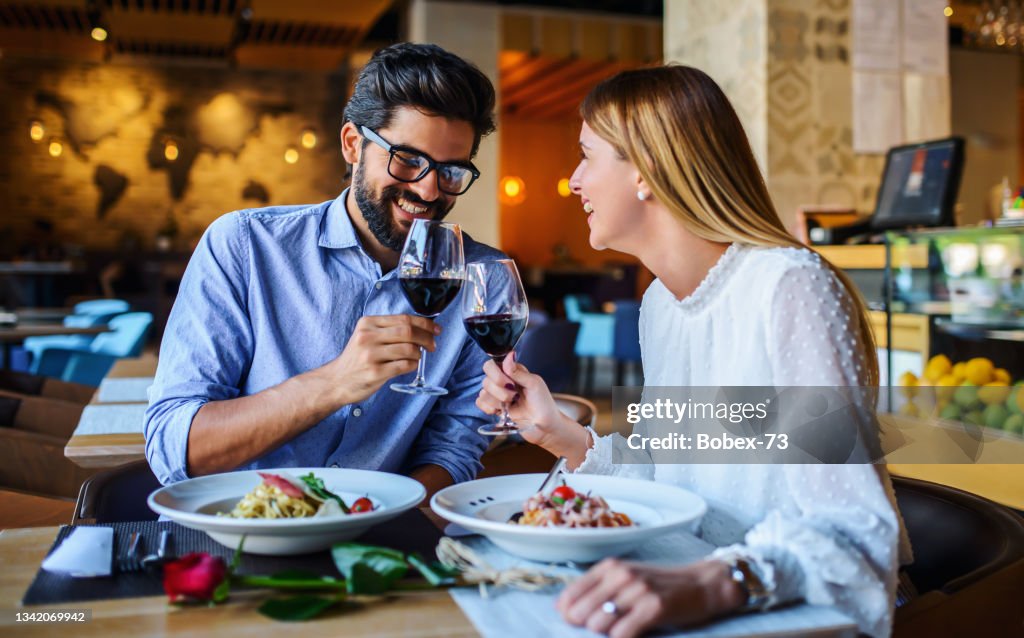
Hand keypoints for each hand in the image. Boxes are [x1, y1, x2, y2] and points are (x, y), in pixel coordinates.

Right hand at [329, 314, 438, 404]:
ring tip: (417, 357)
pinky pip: (404, 366)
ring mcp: (370, 355)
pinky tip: (410, 365)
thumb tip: (422, 327)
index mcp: (368, 323)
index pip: (403, 319)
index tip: (436, 329)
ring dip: (419, 353)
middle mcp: (368, 336)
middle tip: (432, 345)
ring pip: (408, 349)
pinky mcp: (375, 372)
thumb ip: (389, 330)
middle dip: (426, 338)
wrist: (336, 381)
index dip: (424, 324)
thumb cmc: (357, 358)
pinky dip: (413, 365)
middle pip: (408, 332)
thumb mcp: (367, 336)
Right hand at [475, 353, 589, 463]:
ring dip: (497, 401)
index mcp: (512, 372)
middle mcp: (503, 382)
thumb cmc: (544, 404)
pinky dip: (489, 408)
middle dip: (500, 391)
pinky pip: (480, 403)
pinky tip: (500, 411)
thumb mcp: (534, 384)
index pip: (491, 365)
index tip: (509, 383)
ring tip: (511, 405)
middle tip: (514, 396)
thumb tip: (509, 355)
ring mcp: (497, 395)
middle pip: (486, 380)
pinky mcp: (494, 408)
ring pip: (483, 393)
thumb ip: (518, 371)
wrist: (544, 426)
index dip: (496, 374)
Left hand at [556, 558, 744, 637]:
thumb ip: (598, 589)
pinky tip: (631, 635)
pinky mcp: (653, 607)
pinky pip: (622, 633)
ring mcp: (637, 590)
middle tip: (605, 630)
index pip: (569, 595)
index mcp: (609, 567)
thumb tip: (564, 610)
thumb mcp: (626, 578)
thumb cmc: (660, 584)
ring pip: (598, 624)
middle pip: (580, 613)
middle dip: (586, 628)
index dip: (568, 615)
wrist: (701, 584)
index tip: (578, 624)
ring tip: (620, 630)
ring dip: (604, 635)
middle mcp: (620, 575)